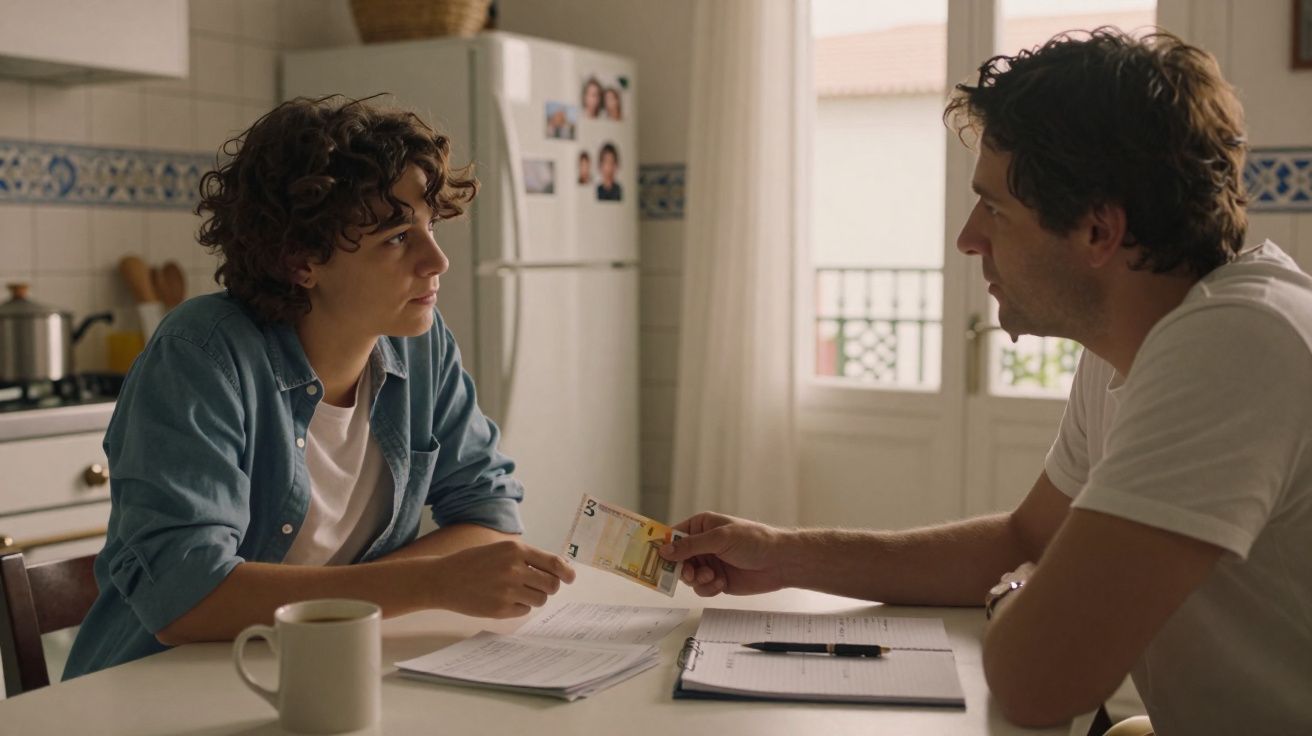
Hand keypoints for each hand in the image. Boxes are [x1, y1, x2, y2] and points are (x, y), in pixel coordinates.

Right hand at [426, 539, 574, 617]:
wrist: (443, 579)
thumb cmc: (472, 562)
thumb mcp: (500, 550)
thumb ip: (526, 557)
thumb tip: (557, 569)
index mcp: (515, 550)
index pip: (553, 563)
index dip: (566, 572)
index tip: (570, 577)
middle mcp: (514, 569)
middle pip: (551, 585)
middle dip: (549, 587)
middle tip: (540, 586)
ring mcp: (507, 591)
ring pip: (540, 599)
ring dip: (534, 597)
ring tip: (517, 592)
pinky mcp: (500, 609)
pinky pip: (524, 611)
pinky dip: (519, 607)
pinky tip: (504, 600)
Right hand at [659, 512, 788, 596]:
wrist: (779, 562)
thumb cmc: (753, 540)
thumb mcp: (719, 538)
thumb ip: (690, 546)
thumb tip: (665, 550)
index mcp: (701, 526)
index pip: (674, 535)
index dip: (663, 546)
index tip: (653, 558)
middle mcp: (703, 545)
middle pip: (677, 560)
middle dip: (681, 568)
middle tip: (688, 574)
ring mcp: (709, 563)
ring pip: (687, 576)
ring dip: (697, 579)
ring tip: (711, 577)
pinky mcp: (716, 580)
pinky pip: (701, 588)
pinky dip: (708, 588)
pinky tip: (721, 583)